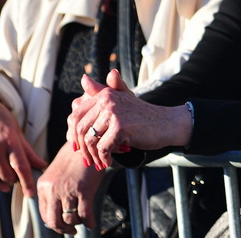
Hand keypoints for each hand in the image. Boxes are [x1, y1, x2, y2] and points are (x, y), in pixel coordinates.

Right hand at [0, 91, 46, 196]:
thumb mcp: (15, 129)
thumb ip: (28, 150)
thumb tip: (42, 165)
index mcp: (9, 138)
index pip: (21, 165)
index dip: (27, 181)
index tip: (32, 194)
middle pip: (9, 175)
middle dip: (17, 179)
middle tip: (20, 177)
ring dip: (5, 180)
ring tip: (9, 174)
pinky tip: (0, 184)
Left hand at [37, 141, 104, 233]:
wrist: (88, 142)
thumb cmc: (74, 157)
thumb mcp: (55, 172)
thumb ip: (51, 190)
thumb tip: (56, 211)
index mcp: (43, 185)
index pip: (44, 214)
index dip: (53, 224)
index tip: (61, 225)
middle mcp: (53, 189)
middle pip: (54, 221)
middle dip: (63, 229)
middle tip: (71, 230)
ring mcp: (68, 190)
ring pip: (70, 219)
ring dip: (77, 223)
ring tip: (82, 220)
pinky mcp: (83, 190)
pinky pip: (84, 214)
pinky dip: (88, 222)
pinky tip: (91, 223)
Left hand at [69, 69, 192, 169]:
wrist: (166, 123)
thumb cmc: (143, 114)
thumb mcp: (122, 99)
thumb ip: (102, 91)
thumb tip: (83, 78)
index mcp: (104, 94)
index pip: (76, 115)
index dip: (74, 134)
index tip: (79, 148)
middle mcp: (106, 100)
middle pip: (80, 129)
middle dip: (82, 148)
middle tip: (88, 160)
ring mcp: (113, 113)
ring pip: (90, 141)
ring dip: (93, 156)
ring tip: (99, 162)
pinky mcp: (120, 127)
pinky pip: (102, 148)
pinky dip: (104, 158)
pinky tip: (109, 162)